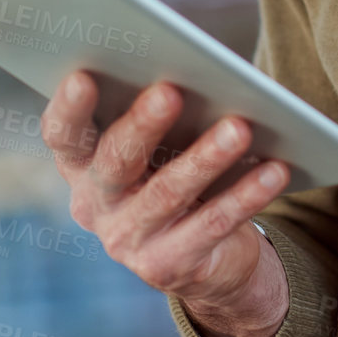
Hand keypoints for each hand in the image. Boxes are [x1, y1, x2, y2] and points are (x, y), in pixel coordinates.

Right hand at [40, 72, 290, 336]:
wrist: (206, 258)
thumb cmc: (177, 172)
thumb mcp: (159, 146)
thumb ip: (159, 113)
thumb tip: (196, 69)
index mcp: (82, 165)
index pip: (63, 135)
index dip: (69, 108)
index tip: (82, 75)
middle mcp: (96, 205)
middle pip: (115, 162)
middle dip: (142, 124)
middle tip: (170, 90)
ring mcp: (127, 241)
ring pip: (168, 192)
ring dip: (206, 158)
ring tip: (240, 128)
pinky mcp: (167, 267)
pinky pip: (213, 224)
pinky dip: (246, 195)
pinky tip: (274, 169)